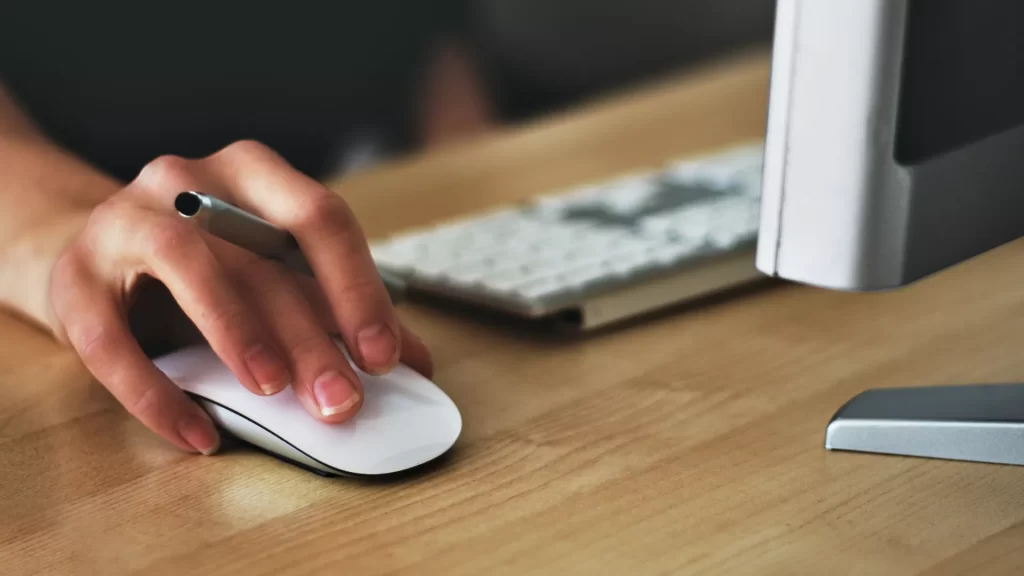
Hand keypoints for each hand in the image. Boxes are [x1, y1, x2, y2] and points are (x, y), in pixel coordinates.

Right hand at [48, 140, 432, 454]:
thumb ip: (337, 309)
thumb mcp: (273, 274)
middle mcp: (188, 180)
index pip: (319, 217)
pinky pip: (110, 339)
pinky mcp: (73, 278)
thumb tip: (417, 362)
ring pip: (187, 265)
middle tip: (341, 400)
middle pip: (260, 254)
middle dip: (310, 334)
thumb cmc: (205, 266)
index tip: (384, 355)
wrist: (95, 256)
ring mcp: (124, 221)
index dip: (357, 287)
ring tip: (272, 391)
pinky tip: (198, 434)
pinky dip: (157, 393)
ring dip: (237, 331)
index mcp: (253, 174)